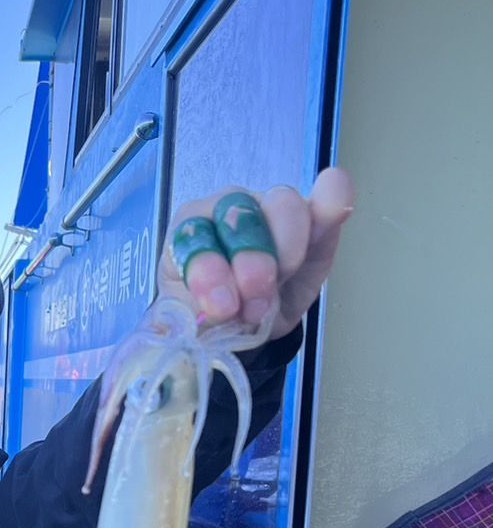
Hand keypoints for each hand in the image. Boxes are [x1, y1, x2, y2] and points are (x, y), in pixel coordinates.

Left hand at [156, 167, 354, 341]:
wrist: (244, 325)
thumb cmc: (209, 318)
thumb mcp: (192, 325)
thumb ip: (190, 319)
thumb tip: (192, 325)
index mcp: (188, 232)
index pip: (193, 235)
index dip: (208, 270)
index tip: (220, 308)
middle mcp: (226, 210)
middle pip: (239, 213)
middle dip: (251, 259)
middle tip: (256, 303)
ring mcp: (270, 209)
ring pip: (281, 205)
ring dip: (288, 245)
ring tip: (284, 281)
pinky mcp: (312, 221)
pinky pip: (325, 202)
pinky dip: (332, 203)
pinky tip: (338, 207)